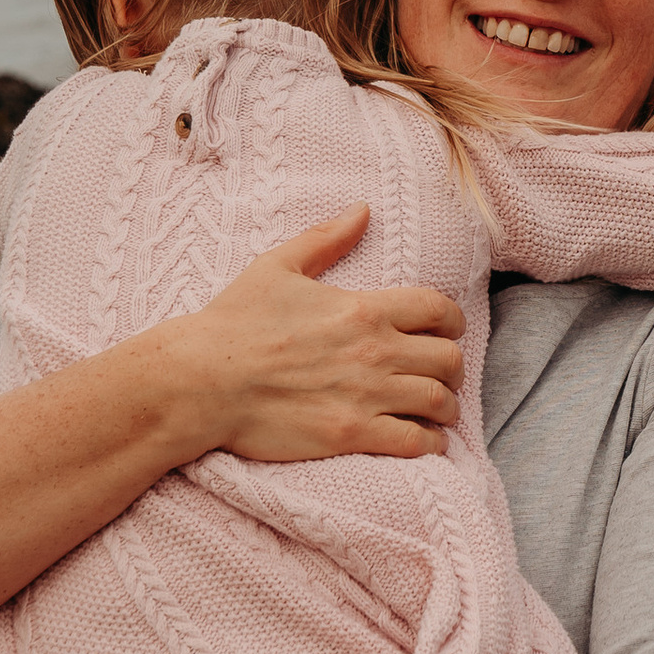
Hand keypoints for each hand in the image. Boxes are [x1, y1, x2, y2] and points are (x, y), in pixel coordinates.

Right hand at [166, 207, 466, 464]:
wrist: (200, 380)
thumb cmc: (233, 322)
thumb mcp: (278, 266)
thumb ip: (326, 237)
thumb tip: (362, 209)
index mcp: (364, 307)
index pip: (439, 309)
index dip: (453, 321)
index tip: (448, 331)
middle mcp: (374, 350)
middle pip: (449, 358)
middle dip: (453, 367)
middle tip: (441, 375)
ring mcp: (366, 394)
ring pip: (439, 401)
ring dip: (445, 407)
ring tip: (437, 411)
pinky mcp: (351, 434)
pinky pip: (415, 442)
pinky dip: (430, 443)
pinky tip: (425, 441)